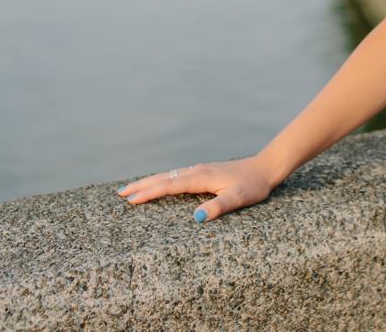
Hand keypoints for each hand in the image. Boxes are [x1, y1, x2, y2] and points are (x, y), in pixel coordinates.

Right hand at [118, 155, 281, 221]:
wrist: (266, 167)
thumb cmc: (254, 185)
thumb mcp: (240, 198)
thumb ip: (219, 207)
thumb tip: (197, 218)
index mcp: (201, 177)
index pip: (169, 185)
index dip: (149, 193)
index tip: (131, 200)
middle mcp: (197, 171)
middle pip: (163, 177)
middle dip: (141, 185)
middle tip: (119, 194)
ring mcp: (199, 170)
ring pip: (168, 175)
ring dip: (148, 182)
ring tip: (131, 189)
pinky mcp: (204, 172)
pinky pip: (176, 175)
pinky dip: (162, 180)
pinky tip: (159, 184)